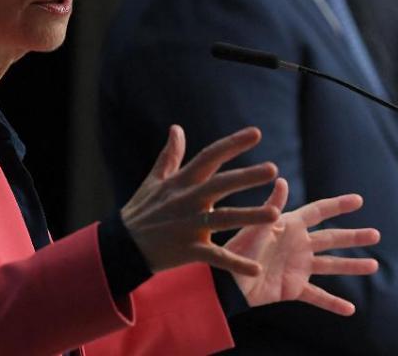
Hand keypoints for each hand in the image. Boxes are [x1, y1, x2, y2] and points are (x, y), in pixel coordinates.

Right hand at [122, 125, 279, 275]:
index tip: (256, 133)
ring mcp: (188, 225)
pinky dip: (235, 264)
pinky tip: (256, 269)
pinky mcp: (188, 250)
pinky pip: (215, 257)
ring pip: (223, 219)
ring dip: (249, 217)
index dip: (232, 144)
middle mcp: (188, 200)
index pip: (210, 157)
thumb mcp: (154, 181)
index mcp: (182, 182)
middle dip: (246, 177)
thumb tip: (176, 128)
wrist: (122, 247)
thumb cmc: (142, 211)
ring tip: (275, 214)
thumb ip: (170, 155)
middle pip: (220, 185)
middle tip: (272, 169)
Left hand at [225, 178, 379, 315]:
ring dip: (352, 266)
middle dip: (354, 237)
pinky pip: (318, 297)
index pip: (319, 211)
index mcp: (290, 225)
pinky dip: (334, 304)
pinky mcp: (294, 289)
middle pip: (332, 239)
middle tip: (376, 234)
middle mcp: (298, 244)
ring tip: (374, 265)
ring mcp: (298, 267)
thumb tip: (281, 179)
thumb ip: (272, 206)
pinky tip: (351, 310)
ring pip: (331, 266)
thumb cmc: (238, 250)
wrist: (228, 283)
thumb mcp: (256, 226)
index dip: (338, 205)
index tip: (358, 200)